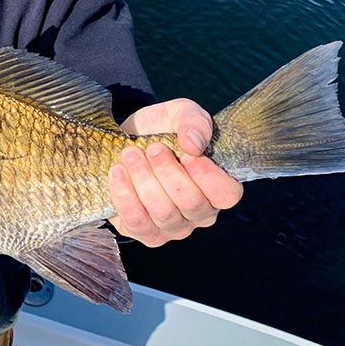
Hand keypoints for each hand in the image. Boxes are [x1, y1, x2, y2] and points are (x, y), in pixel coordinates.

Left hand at [108, 99, 243, 246]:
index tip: (186, 153)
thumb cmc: (162, 130)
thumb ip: (193, 121)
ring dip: (143, 179)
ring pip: (163, 212)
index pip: (226, 194)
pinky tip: (117, 171)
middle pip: (191, 203)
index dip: (208, 176)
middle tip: (152, 148)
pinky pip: (136, 222)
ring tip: (130, 154)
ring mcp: (173, 227)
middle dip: (167, 172)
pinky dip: (124, 194)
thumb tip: (194, 145)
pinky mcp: (144, 232)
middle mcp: (200, 213)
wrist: (127, 140)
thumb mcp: (180, 113)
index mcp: (217, 186)